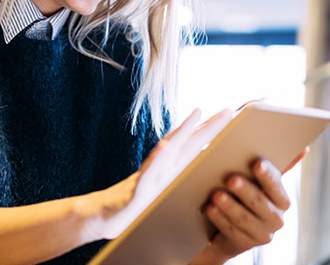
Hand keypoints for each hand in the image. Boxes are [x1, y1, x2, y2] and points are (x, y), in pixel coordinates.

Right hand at [91, 108, 233, 238]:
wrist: (100, 218)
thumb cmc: (131, 209)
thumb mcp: (159, 198)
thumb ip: (174, 187)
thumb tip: (196, 181)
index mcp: (168, 172)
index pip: (192, 148)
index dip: (210, 132)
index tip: (228, 117)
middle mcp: (159, 170)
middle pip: (186, 143)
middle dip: (207, 126)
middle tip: (228, 110)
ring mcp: (147, 179)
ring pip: (167, 151)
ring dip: (182, 131)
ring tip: (197, 113)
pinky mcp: (135, 193)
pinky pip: (146, 175)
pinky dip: (155, 161)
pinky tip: (163, 148)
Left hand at [194, 155, 299, 263]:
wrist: (232, 228)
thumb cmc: (246, 196)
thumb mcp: (260, 182)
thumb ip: (276, 167)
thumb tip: (305, 149)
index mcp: (282, 200)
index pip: (277, 186)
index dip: (267, 175)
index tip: (256, 163)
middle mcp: (276, 219)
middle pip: (260, 203)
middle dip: (244, 190)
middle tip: (230, 178)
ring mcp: (262, 234)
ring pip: (243, 218)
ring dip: (229, 205)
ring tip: (216, 194)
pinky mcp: (245, 244)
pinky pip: (231, 230)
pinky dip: (219, 218)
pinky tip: (210, 208)